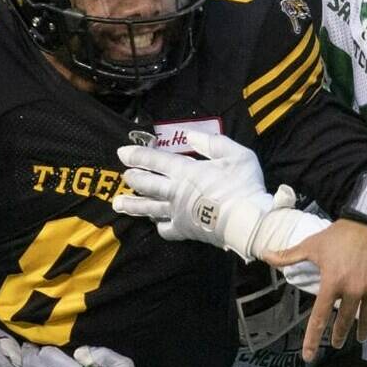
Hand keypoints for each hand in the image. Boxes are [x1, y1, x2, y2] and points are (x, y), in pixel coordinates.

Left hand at [114, 131, 284, 259]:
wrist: (248, 221)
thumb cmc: (243, 185)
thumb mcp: (234, 154)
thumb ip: (211, 143)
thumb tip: (190, 136)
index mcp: (186, 171)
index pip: (154, 161)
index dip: (136, 155)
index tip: (122, 153)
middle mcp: (176, 192)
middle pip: (147, 184)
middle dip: (133, 178)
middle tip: (123, 176)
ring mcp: (178, 213)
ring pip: (149, 207)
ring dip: (133, 204)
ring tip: (118, 203)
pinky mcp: (185, 230)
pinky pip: (165, 229)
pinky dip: (157, 224)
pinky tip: (155, 222)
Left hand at [265, 219, 366, 361]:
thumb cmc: (339, 235)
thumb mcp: (311, 245)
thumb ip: (289, 256)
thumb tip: (264, 254)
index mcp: (332, 282)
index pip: (320, 316)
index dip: (312, 338)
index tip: (307, 356)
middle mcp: (353, 290)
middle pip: (344, 321)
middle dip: (338, 334)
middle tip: (335, 343)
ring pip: (366, 318)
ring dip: (361, 330)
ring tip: (359, 338)